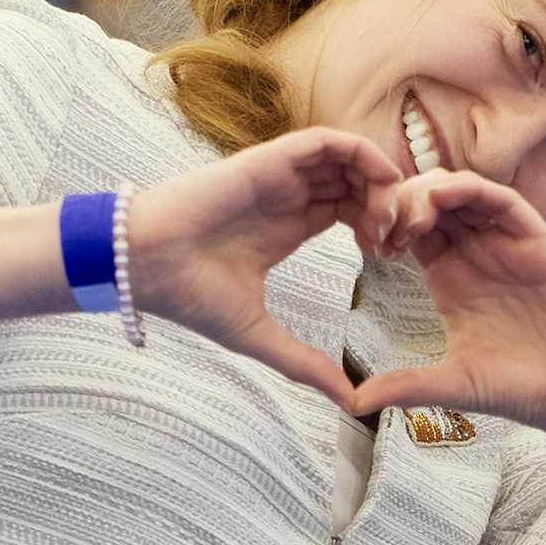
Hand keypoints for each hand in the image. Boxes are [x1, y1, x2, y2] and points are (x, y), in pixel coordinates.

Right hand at [127, 126, 403, 400]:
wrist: (145, 266)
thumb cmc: (190, 296)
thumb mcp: (262, 338)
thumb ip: (307, 365)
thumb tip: (349, 403)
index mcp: (288, 225)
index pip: (349, 208)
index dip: (380, 226)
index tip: (390, 258)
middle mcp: (288, 195)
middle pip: (358, 181)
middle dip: (390, 205)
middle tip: (400, 241)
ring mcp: (280, 175)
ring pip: (349, 158)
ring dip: (382, 182)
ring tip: (388, 222)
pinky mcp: (270, 159)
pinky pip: (329, 141)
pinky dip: (364, 156)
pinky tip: (379, 190)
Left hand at [349, 170, 545, 453]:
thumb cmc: (523, 389)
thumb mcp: (453, 384)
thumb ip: (406, 385)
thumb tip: (354, 403)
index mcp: (451, 279)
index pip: (411, 230)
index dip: (385, 225)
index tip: (366, 241)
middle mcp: (477, 255)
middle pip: (432, 202)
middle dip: (401, 200)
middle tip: (381, 221)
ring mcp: (508, 245)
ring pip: (464, 192)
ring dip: (430, 190)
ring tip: (409, 213)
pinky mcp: (539, 242)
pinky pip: (503, 201)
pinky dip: (472, 189)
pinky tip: (444, 197)